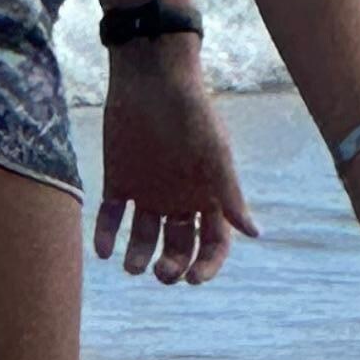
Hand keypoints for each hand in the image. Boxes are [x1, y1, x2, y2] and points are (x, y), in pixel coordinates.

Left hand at [93, 48, 259, 285]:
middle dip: (172, 266)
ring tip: (132, 267)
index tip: (194, 279)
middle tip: (162, 273)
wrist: (152, 80)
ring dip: (139, 257)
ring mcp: (148, 192)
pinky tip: (104, 250)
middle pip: (178, 246)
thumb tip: (255, 234)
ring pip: (144, 237)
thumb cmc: (193, 115)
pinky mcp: (118, 181)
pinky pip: (111, 217)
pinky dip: (106, 235)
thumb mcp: (216, 156)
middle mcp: (179, 199)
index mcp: (208, 196)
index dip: (206, 265)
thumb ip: (231, 196)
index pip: (212, 243)